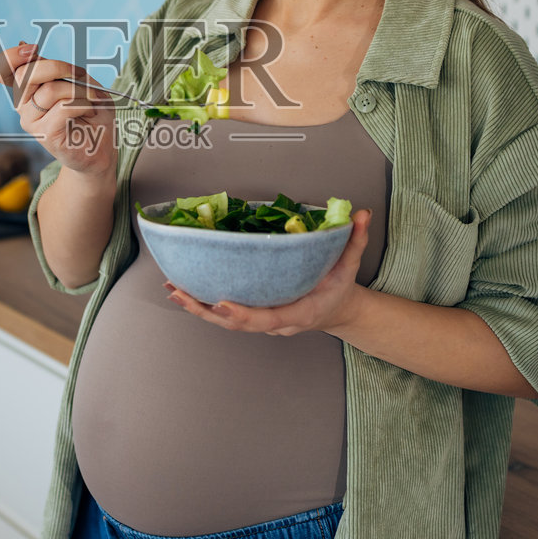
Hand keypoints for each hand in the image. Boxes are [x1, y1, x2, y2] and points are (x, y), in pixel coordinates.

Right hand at [0, 42, 116, 179]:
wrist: (101, 146)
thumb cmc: (90, 111)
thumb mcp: (76, 81)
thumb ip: (54, 68)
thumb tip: (28, 48)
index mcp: (27, 89)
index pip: (2, 69)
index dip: (11, 56)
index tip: (33, 49)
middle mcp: (23, 104)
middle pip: (26, 74)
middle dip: (58, 67)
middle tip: (81, 74)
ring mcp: (31, 121)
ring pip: (50, 91)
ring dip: (80, 91)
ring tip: (92, 99)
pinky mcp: (45, 134)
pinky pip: (64, 108)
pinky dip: (84, 104)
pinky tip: (90, 111)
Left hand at [165, 210, 373, 335]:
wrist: (340, 311)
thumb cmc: (341, 289)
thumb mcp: (351, 264)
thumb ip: (356, 239)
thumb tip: (362, 214)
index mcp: (299, 313)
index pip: (267, 317)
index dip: (243, 313)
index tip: (221, 303)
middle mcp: (277, 323)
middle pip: (237, 324)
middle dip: (207, 311)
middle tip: (182, 293)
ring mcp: (264, 323)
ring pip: (227, 323)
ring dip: (199, 308)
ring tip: (174, 290)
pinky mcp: (255, 316)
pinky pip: (226, 316)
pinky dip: (205, 306)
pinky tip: (185, 292)